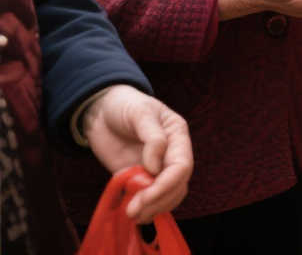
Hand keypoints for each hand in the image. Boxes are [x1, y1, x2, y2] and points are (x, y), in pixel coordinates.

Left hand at [78, 85, 191, 221]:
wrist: (101, 111)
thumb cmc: (124, 105)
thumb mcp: (139, 113)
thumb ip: (152, 137)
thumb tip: (155, 167)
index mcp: (177, 137)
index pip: (182, 166)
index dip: (167, 184)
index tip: (145, 195)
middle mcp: (172, 155)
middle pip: (177, 185)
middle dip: (158, 200)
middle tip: (134, 211)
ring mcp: (156, 168)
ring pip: (168, 195)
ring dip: (153, 208)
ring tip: (132, 215)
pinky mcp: (139, 178)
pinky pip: (149, 197)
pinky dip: (144, 208)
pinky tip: (130, 213)